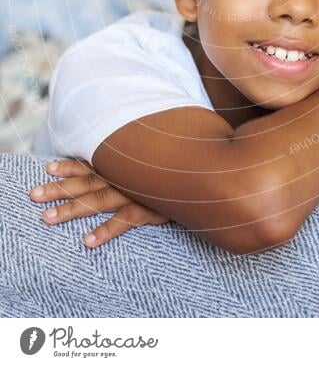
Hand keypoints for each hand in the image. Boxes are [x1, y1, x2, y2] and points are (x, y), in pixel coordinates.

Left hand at [29, 159, 168, 247]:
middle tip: (34, 196)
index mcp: (124, 163)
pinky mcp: (149, 208)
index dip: (69, 166)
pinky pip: (124, 221)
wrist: (204, 175)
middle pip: (86, 181)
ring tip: (48, 218)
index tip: (46, 168)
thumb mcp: (154, 158)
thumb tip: (114, 163)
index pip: (91, 163)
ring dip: (72, 209)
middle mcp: (126, 175)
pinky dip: (106, 231)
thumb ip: (134, 160)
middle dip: (58, 188)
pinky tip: (88, 241)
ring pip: (97, 200)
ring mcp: (136, 191)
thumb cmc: (176, 167)